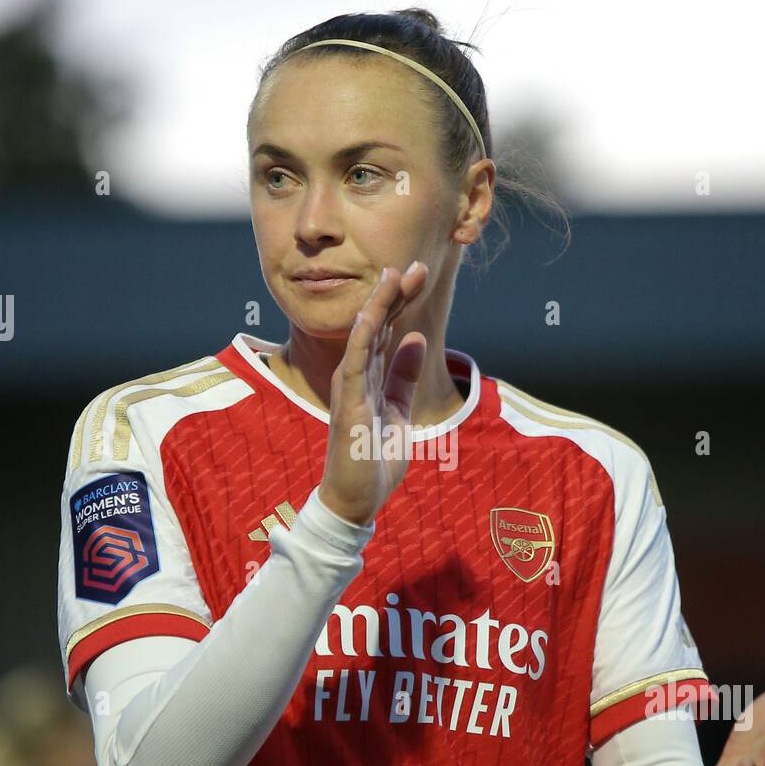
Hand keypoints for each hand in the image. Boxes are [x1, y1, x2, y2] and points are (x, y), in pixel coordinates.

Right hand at [318, 262, 428, 526]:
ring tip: (394, 274)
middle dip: (395, 295)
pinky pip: (356, 361)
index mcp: (369, 377)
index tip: (417, 275)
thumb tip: (416, 338)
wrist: (357, 500)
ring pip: (363, 335)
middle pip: (376, 326)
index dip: (400, 302)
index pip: (386, 331)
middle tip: (415, 264)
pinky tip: (377, 313)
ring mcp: (349, 387)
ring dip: (380, 304)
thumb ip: (404, 375)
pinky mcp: (347, 402)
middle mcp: (355, 375)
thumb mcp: (400, 410)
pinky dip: (365, 335)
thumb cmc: (373, 460)